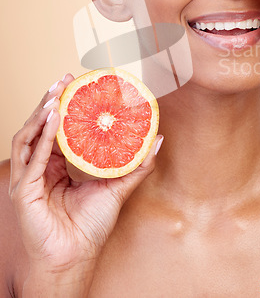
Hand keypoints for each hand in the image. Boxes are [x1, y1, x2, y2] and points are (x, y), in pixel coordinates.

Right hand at [9, 74, 162, 290]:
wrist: (76, 258)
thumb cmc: (91, 227)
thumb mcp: (117, 187)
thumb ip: (136, 164)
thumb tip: (158, 138)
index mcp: (56, 166)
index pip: (57, 130)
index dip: (65, 106)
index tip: (77, 84)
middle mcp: (40, 168)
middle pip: (40, 127)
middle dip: (50, 101)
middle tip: (64, 78)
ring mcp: (29, 178)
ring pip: (29, 136)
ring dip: (41, 112)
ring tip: (57, 91)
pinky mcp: (24, 190)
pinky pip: (31, 158)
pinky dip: (42, 136)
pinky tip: (53, 117)